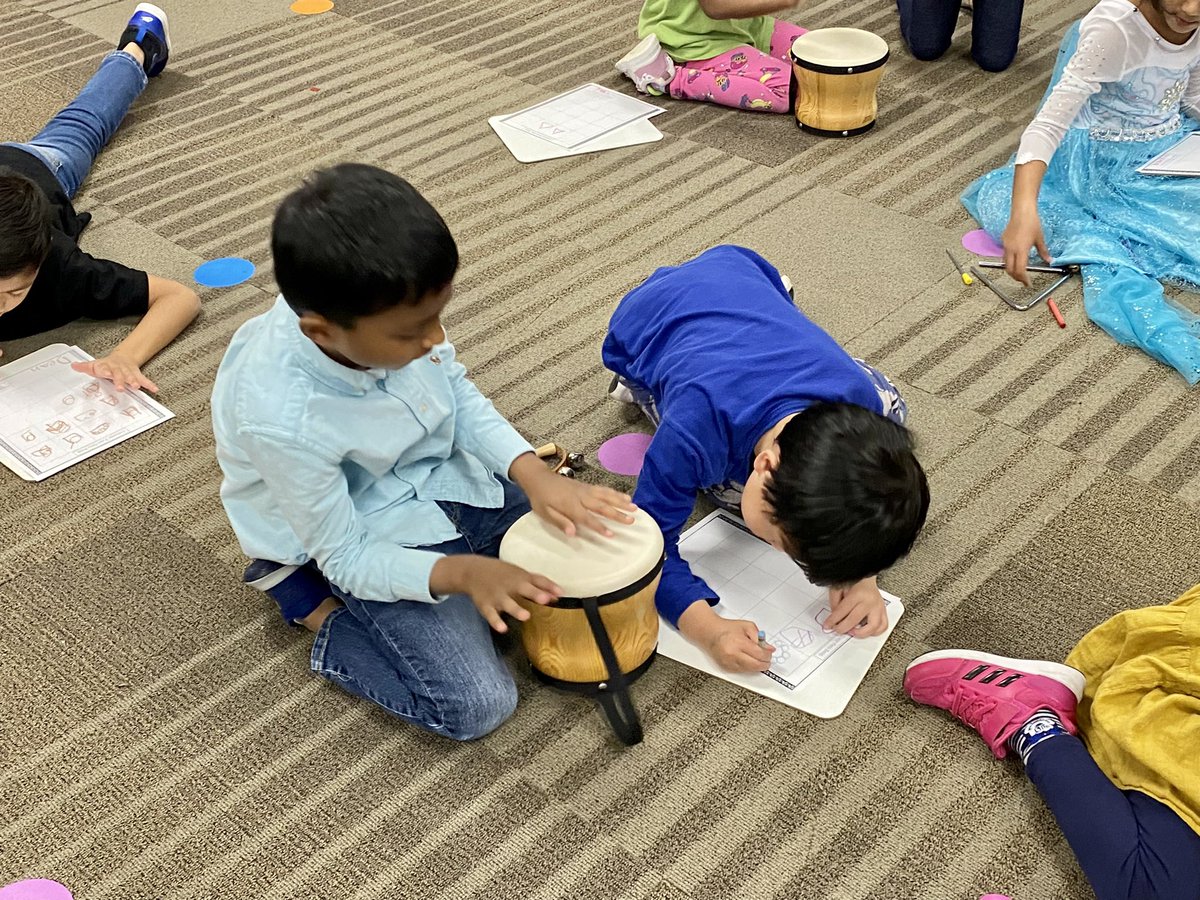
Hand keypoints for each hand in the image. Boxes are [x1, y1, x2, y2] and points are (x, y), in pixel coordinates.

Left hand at [71, 352, 157, 392]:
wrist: (123, 357)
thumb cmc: (107, 365)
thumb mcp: (94, 365)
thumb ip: (84, 367)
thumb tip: (73, 366)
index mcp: (107, 366)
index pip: (105, 369)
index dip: (105, 371)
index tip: (105, 373)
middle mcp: (118, 369)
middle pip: (119, 374)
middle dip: (120, 380)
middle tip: (120, 387)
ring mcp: (128, 372)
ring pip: (131, 376)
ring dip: (134, 381)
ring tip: (136, 387)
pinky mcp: (136, 375)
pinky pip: (144, 380)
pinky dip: (149, 384)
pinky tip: (154, 389)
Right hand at [434, 555, 560, 632]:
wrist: (472, 571)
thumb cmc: (502, 574)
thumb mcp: (519, 574)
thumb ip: (539, 584)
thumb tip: (559, 594)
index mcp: (520, 577)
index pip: (537, 580)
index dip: (549, 586)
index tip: (561, 593)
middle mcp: (510, 586)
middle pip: (524, 589)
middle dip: (534, 594)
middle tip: (545, 599)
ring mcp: (497, 596)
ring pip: (507, 603)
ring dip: (516, 609)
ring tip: (525, 616)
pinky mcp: (486, 605)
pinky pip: (491, 615)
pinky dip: (496, 621)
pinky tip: (502, 628)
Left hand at [512, 454, 635, 536]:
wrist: (539, 477)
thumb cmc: (541, 498)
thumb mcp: (544, 513)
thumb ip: (560, 522)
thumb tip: (573, 533)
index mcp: (570, 505)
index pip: (587, 518)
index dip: (599, 527)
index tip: (612, 534)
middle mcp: (581, 496)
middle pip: (602, 506)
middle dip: (617, 514)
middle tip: (631, 520)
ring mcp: (585, 489)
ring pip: (606, 495)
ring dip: (621, 502)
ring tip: (635, 508)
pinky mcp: (587, 486)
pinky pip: (604, 489)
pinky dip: (616, 493)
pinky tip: (626, 497)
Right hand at [679, 601, 773, 672]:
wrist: (711, 633)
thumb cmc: (728, 629)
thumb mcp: (747, 626)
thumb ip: (760, 637)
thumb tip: (769, 648)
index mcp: (739, 642)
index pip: (759, 654)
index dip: (768, 655)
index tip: (769, 653)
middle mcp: (733, 654)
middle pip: (756, 665)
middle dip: (765, 663)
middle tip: (767, 659)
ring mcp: (729, 662)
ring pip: (750, 670)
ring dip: (757, 666)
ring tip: (757, 658)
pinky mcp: (726, 668)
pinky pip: (742, 671)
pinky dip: (748, 667)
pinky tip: (748, 660)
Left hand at [826, 577, 887, 637]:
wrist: (866, 575)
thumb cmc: (854, 580)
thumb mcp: (839, 587)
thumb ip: (835, 602)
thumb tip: (834, 619)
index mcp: (858, 593)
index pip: (843, 610)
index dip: (833, 620)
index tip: (827, 625)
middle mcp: (870, 601)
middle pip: (855, 620)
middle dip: (843, 628)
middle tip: (837, 630)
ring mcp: (879, 607)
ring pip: (873, 627)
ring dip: (861, 633)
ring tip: (852, 632)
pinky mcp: (883, 610)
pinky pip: (883, 626)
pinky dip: (874, 632)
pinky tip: (865, 631)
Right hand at [1001, 209, 1051, 287]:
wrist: (1022, 211)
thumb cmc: (1032, 223)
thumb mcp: (1040, 239)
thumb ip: (1043, 252)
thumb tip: (1050, 261)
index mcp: (1021, 250)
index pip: (1020, 270)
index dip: (1023, 279)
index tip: (1028, 283)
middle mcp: (1011, 249)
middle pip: (1010, 270)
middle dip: (1016, 277)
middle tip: (1023, 280)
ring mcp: (1005, 246)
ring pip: (1005, 263)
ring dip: (1012, 270)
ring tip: (1020, 272)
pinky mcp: (1003, 242)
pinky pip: (1004, 255)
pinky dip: (1010, 261)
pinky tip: (1016, 259)